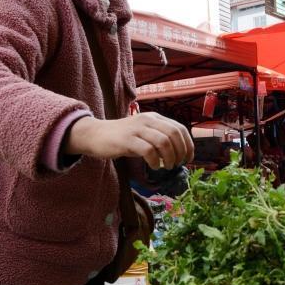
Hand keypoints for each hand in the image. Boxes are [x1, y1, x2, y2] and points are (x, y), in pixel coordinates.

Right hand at [65, 112, 193, 169]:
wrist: (96, 135)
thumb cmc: (124, 138)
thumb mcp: (145, 135)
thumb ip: (161, 140)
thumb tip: (180, 154)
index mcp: (155, 118)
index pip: (179, 128)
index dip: (188, 144)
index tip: (189, 158)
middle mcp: (147, 120)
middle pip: (174, 133)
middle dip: (181, 151)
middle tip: (178, 164)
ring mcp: (137, 129)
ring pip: (163, 141)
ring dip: (170, 157)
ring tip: (168, 166)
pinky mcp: (127, 140)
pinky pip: (148, 150)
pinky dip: (155, 161)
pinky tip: (155, 167)